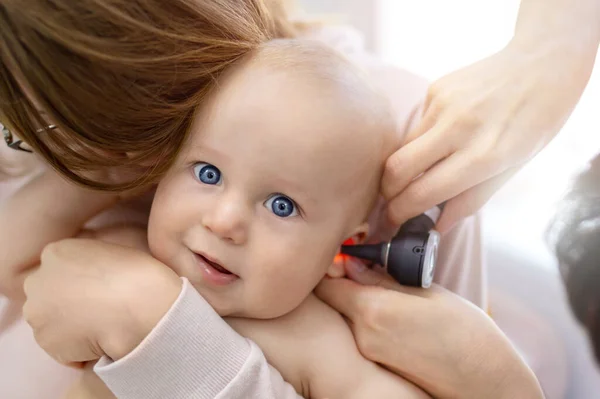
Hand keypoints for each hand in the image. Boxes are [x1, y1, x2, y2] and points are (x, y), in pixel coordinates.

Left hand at [23, 238, 180, 365]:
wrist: (140, 305)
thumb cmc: (137, 275)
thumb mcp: (111, 250)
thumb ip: (89, 262)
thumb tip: (89, 278)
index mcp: (56, 253)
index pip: (60, 271)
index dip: (82, 283)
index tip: (101, 289)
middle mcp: (37, 281)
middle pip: (48, 298)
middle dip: (68, 306)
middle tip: (101, 309)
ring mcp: (37, 313)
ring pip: (53, 325)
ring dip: (74, 329)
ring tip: (104, 327)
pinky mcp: (47, 342)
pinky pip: (65, 350)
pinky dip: (81, 351)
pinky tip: (102, 342)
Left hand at [315, 259, 543, 398]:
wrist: (487, 381)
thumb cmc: (466, 333)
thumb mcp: (428, 292)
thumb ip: (382, 278)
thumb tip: (352, 263)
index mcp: (373, 311)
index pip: (327, 285)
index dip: (332, 267)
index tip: (348, 257)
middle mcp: (363, 336)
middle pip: (336, 302)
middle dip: (347, 283)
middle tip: (371, 270)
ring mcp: (369, 354)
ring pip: (349, 317)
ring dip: (361, 302)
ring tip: (392, 294)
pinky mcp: (379, 364)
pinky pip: (363, 333)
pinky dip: (371, 319)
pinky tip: (397, 316)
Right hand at [383, 37, 596, 232]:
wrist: (543, 61)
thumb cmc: (537, 120)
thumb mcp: (513, 167)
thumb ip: (472, 198)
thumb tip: (438, 226)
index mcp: (484, 156)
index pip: (423, 192)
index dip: (400, 213)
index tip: (393, 223)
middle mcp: (458, 128)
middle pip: (396, 169)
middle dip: (386, 193)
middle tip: (391, 204)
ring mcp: (442, 104)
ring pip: (401, 147)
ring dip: (403, 168)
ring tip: (422, 171)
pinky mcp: (435, 89)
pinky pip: (416, 126)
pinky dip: (422, 140)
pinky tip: (446, 133)